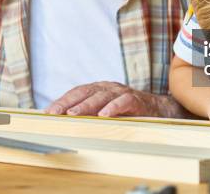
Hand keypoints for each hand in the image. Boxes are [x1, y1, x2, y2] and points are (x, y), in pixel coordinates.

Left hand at [45, 81, 184, 117]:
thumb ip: (90, 113)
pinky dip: (113, 107)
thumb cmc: (129, 112)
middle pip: (86, 92)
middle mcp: (109, 88)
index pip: (78, 92)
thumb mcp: (107, 111)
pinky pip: (124, 102)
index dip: (63, 100)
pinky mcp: (137, 100)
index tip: (48, 111)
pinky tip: (104, 115)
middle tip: (56, 113)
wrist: (160, 110)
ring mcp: (123, 92)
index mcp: (100, 89)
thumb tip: (65, 122)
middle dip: (69, 102)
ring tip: (74, 114)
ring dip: (87, 105)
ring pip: (102, 96)